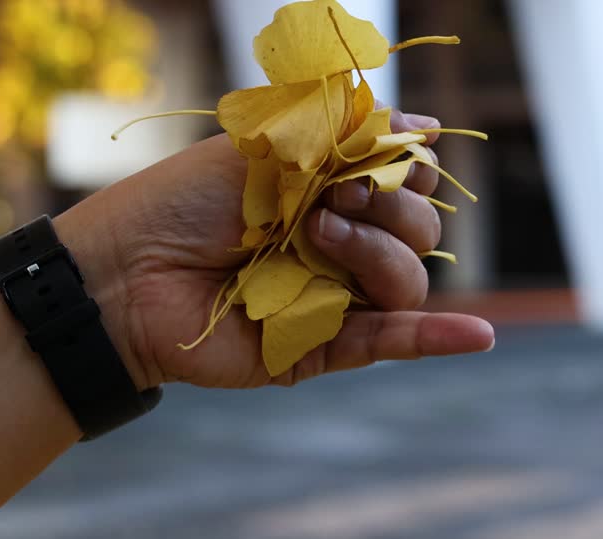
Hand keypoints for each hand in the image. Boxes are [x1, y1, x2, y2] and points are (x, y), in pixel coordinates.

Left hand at [55, 110, 494, 389]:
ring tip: (316, 238)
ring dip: (376, 251)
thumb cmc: (182, 203)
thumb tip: (429, 126)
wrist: (126, 272)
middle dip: (386, 207)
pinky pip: (394, 341)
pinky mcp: (322, 346)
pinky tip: (476, 335)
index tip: (375, 156)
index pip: (404, 182)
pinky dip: (437, 338)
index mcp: (329, 195)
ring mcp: (334, 297)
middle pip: (418, 230)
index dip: (403, 167)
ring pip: (409, 278)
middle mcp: (339, 246)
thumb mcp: (267, 150)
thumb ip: (347, 139)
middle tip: (327, 200)